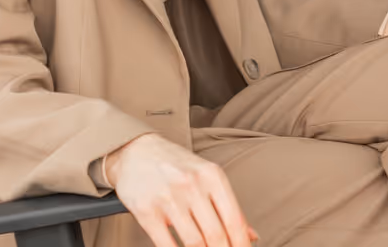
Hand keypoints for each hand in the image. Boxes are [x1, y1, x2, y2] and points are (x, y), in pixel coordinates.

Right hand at [104, 134, 256, 246]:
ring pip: (194, 242)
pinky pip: (167, 244)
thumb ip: (229, 206)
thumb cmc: (176, 165)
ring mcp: (169, 199)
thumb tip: (251, 235)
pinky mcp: (147, 212)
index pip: (234, 219)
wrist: (136, 151)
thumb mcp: (207, 176)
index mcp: (213, 176)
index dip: (241, 243)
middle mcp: (193, 186)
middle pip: (216, 234)